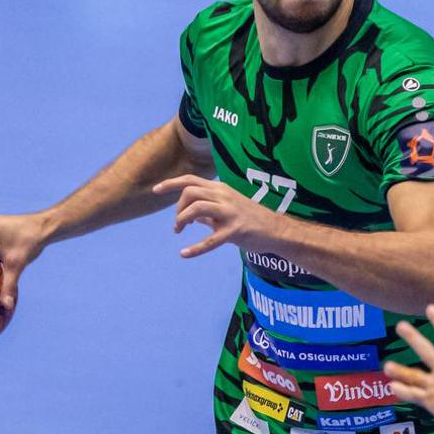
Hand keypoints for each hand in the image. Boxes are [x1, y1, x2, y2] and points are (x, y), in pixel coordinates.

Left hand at [154, 174, 280, 257]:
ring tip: (179, 231)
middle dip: (178, 208)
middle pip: (190, 192)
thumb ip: (208, 212)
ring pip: (196, 209)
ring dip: (182, 220)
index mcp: (221, 189)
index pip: (191, 180)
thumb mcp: (228, 209)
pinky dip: (195, 248)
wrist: (277, 230)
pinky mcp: (235, 231)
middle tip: (179, 225)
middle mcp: (224, 197)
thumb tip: (190, 216)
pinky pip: (211, 240)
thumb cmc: (252, 220)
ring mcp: (230, 213)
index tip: (156, 190)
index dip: (171, 183)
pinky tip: (184, 254)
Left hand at [386, 305, 433, 418]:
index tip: (429, 308)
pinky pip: (414, 396)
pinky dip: (403, 392)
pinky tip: (392, 387)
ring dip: (400, 370)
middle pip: (425, 350)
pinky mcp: (430, 401)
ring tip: (386, 366)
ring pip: (413, 375)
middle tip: (401, 326)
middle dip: (412, 337)